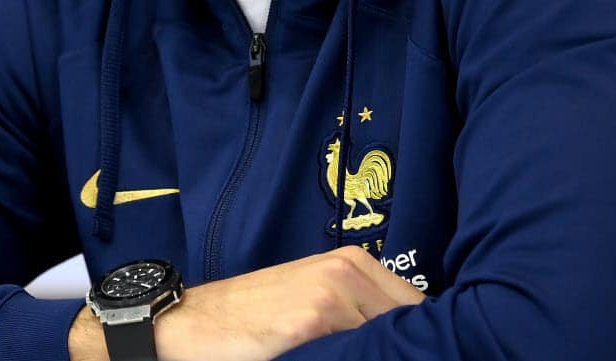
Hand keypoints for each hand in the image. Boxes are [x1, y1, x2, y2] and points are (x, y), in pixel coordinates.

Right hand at [69, 247, 423, 360]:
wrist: (187, 324)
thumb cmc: (248, 320)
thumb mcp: (309, 303)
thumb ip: (357, 313)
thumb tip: (410, 339)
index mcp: (352, 264)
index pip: (419, 311)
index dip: (424, 339)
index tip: (427, 349)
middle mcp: (349, 271)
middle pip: (414, 324)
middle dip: (413, 346)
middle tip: (407, 353)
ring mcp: (334, 293)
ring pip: (393, 338)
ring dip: (388, 351)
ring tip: (366, 354)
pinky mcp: (314, 319)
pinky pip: (363, 347)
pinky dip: (364, 356)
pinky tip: (334, 358)